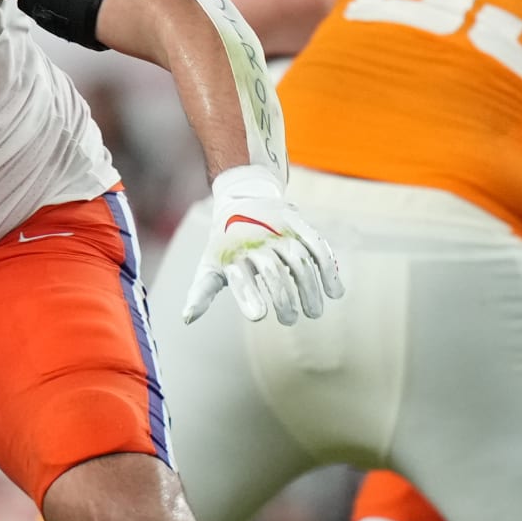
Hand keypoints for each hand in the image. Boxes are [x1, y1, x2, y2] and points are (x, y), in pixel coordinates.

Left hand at [184, 165, 343, 325]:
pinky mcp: (299, 225)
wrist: (243, 199)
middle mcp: (254, 240)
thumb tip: (185, 319)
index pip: (238, 276)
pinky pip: (317, 247)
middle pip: (272, 271)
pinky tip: (335, 292)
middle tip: (290, 321)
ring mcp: (278, 231)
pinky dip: (328, 269)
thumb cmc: (225, 244)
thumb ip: (201, 292)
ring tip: (314, 313)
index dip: (248, 295)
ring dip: (309, 289)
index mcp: (230, 252)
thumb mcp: (209, 265)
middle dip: (283, 298)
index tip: (258, 316)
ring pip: (298, 261)